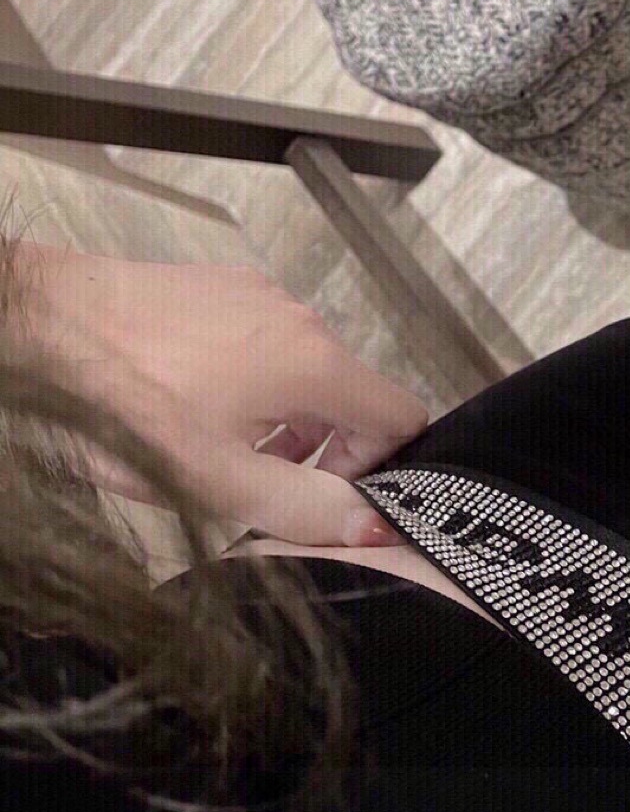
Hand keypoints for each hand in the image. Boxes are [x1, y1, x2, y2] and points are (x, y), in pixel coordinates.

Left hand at [18, 244, 429, 547]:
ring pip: (311, 368)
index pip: (403, 415)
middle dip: (323, 446)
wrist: (44, 323)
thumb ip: (303, 507)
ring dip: (288, 415)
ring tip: (220, 443)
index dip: (378, 464)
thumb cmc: (124, 406)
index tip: (319, 489)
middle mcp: (306, 319)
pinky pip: (272, 340)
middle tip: (259, 479)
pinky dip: (257, 377)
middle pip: (354, 394)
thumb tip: (375, 525)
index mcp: (316, 364)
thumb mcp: (215, 479)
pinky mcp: (230, 285)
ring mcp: (267, 295)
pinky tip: (197, 398)